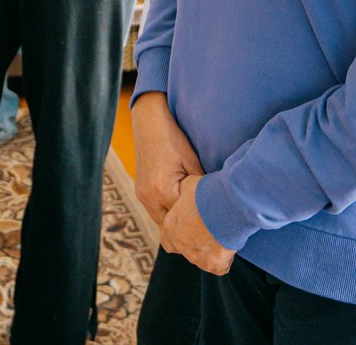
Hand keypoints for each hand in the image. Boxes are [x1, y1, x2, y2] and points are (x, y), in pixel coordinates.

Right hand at [132, 93, 203, 228]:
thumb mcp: (192, 162)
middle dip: (187, 228)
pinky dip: (167, 213)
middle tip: (206, 231)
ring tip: (194, 222)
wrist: (149, 124)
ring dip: (175, 222)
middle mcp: (149, 197)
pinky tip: (181, 209)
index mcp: (163, 190)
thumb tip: (215, 203)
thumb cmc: (173, 140)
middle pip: (171, 226)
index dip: (199, 223)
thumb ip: (200, 187)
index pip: (184, 219)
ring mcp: (142, 195)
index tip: (213, 225)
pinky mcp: (140, 192)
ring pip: (161, 222)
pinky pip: (155, 211)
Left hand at [160, 183, 234, 275]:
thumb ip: (182, 197)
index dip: (179, 234)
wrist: (225, 204)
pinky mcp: (215, 264)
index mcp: (170, 229)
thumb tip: (184, 193)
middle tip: (208, 228)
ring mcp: (198, 258)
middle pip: (186, 250)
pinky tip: (228, 247)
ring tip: (219, 235)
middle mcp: (181, 246)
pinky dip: (223, 260)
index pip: (168, 240)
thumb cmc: (205, 192)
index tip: (190, 226)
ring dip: (208, 251)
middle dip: (195, 242)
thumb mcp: (186, 187)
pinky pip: (218, 267)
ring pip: (201, 260)